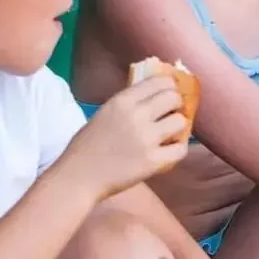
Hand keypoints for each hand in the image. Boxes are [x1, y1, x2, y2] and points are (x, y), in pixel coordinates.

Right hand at [61, 77, 188, 199]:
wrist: (78, 177)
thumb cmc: (87, 147)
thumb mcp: (104, 113)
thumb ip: (127, 104)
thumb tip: (153, 97)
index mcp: (122, 101)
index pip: (158, 81)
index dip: (170, 85)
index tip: (170, 92)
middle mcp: (136, 115)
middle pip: (173, 97)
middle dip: (176, 104)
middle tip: (171, 114)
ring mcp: (146, 138)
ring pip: (180, 122)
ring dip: (178, 127)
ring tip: (169, 134)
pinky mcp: (153, 161)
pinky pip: (180, 149)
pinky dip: (178, 149)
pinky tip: (170, 151)